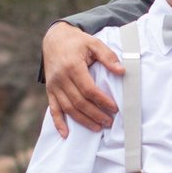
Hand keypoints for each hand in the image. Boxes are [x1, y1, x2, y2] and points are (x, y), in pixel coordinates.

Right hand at [43, 21, 123, 137]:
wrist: (55, 38)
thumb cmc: (77, 42)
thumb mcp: (94, 43)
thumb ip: (108, 56)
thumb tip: (121, 71)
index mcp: (73, 66)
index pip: (89, 89)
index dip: (102, 101)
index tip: (114, 108)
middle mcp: (61, 78)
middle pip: (79, 102)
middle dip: (95, 114)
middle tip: (109, 122)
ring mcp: (53, 85)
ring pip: (68, 108)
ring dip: (82, 120)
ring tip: (97, 127)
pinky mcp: (50, 90)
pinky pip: (53, 109)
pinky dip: (58, 123)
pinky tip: (66, 134)